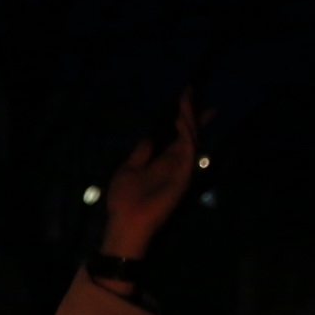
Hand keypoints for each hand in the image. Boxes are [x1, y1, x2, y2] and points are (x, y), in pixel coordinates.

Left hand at [101, 89, 211, 259]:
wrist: (125, 223)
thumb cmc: (123, 200)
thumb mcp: (128, 170)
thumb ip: (141, 154)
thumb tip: (150, 138)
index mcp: (163, 161)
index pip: (178, 136)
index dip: (183, 118)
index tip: (186, 98)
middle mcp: (176, 163)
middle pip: (189, 133)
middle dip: (192, 112)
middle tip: (191, 91)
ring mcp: (181, 170)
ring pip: (190, 138)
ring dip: (189, 119)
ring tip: (186, 101)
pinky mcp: (183, 177)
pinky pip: (188, 152)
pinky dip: (186, 136)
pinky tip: (181, 121)